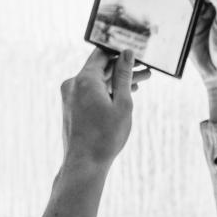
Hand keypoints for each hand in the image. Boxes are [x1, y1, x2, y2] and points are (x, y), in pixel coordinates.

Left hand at [60, 48, 150, 165]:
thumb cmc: (105, 136)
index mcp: (84, 79)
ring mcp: (70, 96)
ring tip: (140, 84)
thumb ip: (124, 76)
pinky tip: (121, 97)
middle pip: (100, 69)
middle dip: (123, 70)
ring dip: (116, 83)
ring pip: (96, 82)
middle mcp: (73, 84)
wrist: (84, 164)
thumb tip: (127, 54)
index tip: (136, 52)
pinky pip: (89, 93)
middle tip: (146, 71)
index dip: (120, 51)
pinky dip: (105, 93)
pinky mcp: (70, 107)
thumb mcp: (122, 104)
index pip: (102, 53)